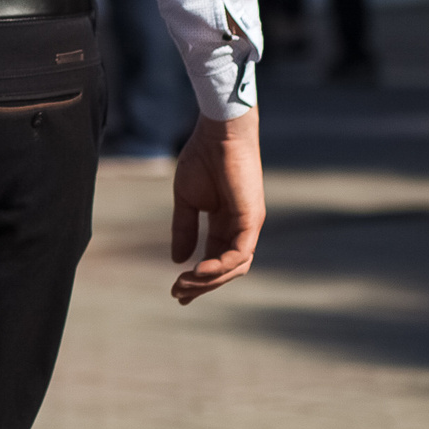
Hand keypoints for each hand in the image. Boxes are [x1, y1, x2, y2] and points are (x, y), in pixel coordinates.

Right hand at [171, 107, 264, 304]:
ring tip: (184, 284)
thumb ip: (183, 228)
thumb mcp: (186, 200)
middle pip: (226, 269)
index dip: (197, 279)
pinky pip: (239, 252)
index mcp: (225, 224)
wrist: (217, 134)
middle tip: (178, 294)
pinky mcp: (251, 219)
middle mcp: (240, 229)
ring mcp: (248, 225)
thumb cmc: (202, 159)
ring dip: (209, 280)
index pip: (214, 260)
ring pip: (235, 267)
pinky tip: (198, 271)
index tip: (177, 293)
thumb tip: (177, 259)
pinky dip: (220, 266)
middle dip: (202, 286)